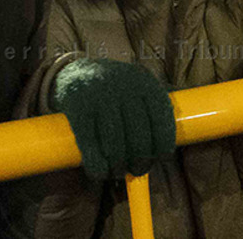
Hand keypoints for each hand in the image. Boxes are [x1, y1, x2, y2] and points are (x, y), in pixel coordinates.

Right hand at [52, 58, 175, 179]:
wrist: (74, 71)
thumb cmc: (114, 89)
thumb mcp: (138, 86)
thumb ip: (153, 109)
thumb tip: (168, 149)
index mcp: (145, 82)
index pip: (163, 122)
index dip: (163, 147)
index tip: (160, 159)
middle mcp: (125, 87)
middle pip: (140, 138)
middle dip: (141, 162)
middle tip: (137, 169)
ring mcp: (100, 96)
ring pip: (116, 146)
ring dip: (118, 167)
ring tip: (117, 170)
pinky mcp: (78, 107)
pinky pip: (90, 145)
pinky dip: (97, 166)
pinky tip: (99, 171)